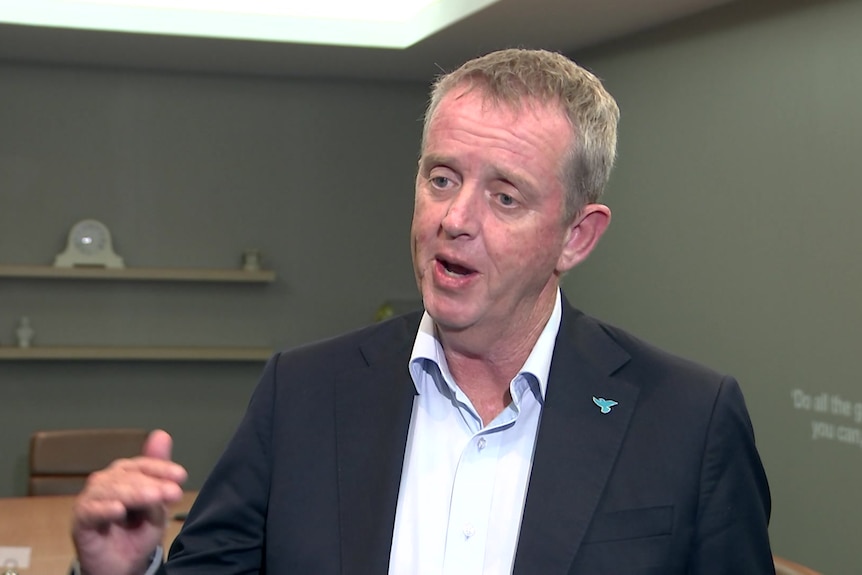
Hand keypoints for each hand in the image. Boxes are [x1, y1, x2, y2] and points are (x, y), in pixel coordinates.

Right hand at [72, 429, 187, 574]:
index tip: (181, 476)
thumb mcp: (157, 505)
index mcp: (126, 475)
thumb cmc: (138, 532)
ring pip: (110, 490)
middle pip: (128, 476)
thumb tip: (161, 434)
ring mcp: (92, 499)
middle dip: (152, 483)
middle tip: (172, 492)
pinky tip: (119, 510)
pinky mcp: (81, 520)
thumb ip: (158, 475)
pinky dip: (104, 509)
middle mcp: (107, 482)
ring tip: (152, 498)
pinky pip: (90, 511)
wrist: (123, 565)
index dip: (161, 468)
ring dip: (133, 493)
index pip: (143, 465)